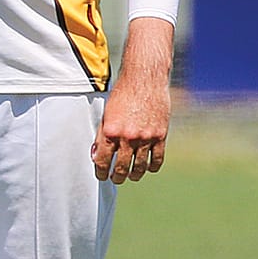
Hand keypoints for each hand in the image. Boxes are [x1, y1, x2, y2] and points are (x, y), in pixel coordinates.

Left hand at [91, 17, 174, 182]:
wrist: (145, 79)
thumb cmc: (122, 93)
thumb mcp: (107, 113)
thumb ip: (103, 134)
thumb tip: (96, 154)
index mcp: (111, 131)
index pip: (102, 159)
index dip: (100, 170)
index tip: (101, 175)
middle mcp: (128, 137)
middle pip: (121, 167)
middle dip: (116, 176)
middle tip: (115, 179)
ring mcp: (146, 137)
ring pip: (140, 166)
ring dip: (134, 175)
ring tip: (130, 177)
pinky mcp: (160, 135)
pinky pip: (157, 158)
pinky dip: (153, 166)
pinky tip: (149, 169)